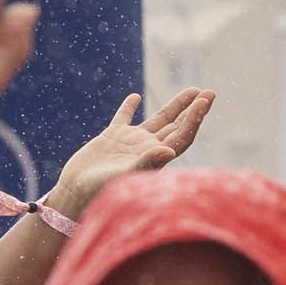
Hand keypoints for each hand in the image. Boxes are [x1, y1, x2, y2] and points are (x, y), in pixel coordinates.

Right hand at [51, 88, 210, 212]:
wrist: (75, 194)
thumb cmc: (99, 190)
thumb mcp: (124, 177)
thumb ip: (146, 163)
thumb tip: (170, 151)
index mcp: (154, 158)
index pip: (181, 136)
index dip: (195, 119)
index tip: (205, 100)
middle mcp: (146, 148)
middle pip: (177, 126)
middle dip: (194, 110)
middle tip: (210, 92)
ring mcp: (130, 142)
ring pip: (158, 119)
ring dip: (175, 106)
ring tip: (191, 91)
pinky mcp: (111, 138)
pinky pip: (123, 118)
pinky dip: (129, 107)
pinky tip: (135, 97)